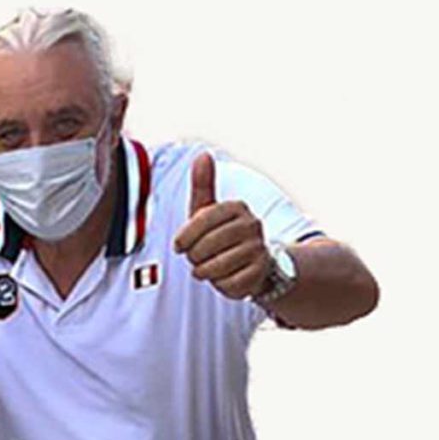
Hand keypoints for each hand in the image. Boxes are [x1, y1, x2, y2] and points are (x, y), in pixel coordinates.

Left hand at [172, 152, 272, 299]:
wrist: (254, 263)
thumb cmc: (221, 234)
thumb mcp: (208, 210)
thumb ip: (203, 184)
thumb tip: (203, 154)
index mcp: (237, 207)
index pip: (201, 220)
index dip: (184, 237)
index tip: (179, 246)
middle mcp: (252, 225)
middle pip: (205, 246)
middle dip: (194, 257)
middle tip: (197, 257)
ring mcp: (258, 249)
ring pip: (214, 267)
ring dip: (204, 272)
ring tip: (207, 268)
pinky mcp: (260, 273)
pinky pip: (227, 284)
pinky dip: (220, 285)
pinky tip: (224, 277)